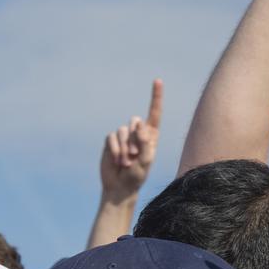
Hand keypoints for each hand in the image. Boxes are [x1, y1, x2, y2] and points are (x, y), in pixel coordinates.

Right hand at [100, 80, 162, 200]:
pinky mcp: (111, 142)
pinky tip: (117, 160)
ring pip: (122, 130)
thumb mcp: (147, 160)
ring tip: (126, 162)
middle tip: (134, 156)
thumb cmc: (137, 176)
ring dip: (124, 147)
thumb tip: (140, 124)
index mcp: (151, 136)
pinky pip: (111, 137)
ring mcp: (123, 137)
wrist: (120, 187)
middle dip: (134, 138)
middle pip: (135, 121)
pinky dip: (115, 149)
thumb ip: (146, 141)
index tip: (157, 80)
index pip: (155, 113)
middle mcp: (137, 134)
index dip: (156, 96)